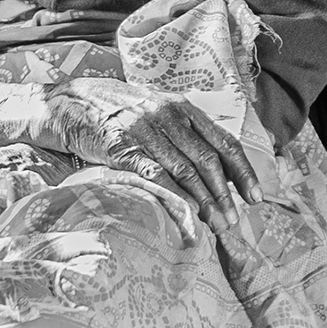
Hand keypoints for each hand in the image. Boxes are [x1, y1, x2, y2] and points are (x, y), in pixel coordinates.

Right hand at [42, 77, 260, 228]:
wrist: (71, 103)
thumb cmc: (119, 113)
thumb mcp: (157, 112)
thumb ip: (185, 134)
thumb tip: (217, 169)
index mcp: (183, 108)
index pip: (224, 141)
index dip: (243, 171)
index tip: (255, 197)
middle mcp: (169, 115)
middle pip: (208, 158)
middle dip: (226, 193)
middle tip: (235, 220)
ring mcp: (146, 130)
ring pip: (185, 169)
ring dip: (205, 200)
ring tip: (216, 224)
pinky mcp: (123, 147)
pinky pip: (154, 174)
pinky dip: (173, 196)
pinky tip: (184, 213)